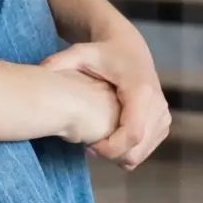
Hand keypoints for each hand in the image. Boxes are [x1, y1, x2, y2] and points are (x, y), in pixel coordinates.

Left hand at [42, 28, 171, 166]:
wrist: (129, 47)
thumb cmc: (101, 52)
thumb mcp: (78, 53)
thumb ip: (58, 63)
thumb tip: (38, 73)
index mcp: (140, 90)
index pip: (132, 134)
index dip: (111, 149)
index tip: (88, 147)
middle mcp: (157, 104)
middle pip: (137, 148)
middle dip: (111, 155)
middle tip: (89, 148)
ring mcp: (163, 114)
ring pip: (143, 152)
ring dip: (119, 154)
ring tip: (97, 142)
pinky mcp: (164, 121)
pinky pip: (146, 147)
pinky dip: (128, 150)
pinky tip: (109, 137)